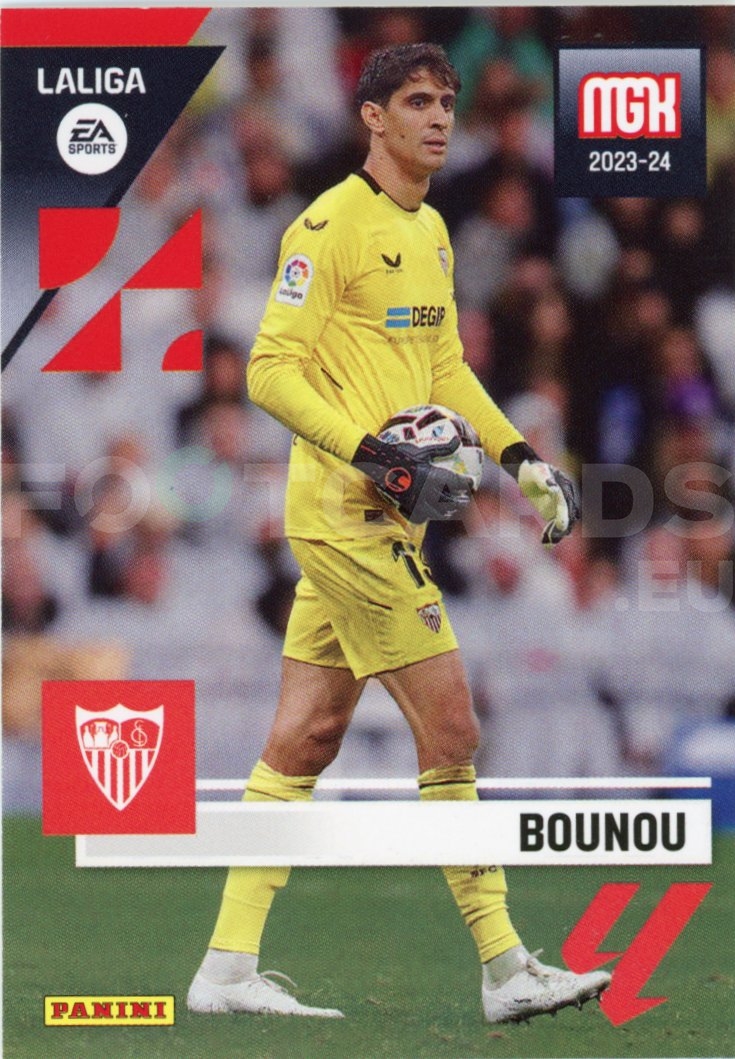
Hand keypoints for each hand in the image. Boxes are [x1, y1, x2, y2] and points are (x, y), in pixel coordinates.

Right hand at [352, 434, 473, 522]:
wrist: (380, 465)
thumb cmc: (401, 454)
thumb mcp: (423, 450)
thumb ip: (443, 448)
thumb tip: (458, 441)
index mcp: (436, 477)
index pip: (458, 483)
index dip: (466, 484)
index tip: (471, 483)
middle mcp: (430, 492)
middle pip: (452, 501)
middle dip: (460, 501)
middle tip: (466, 500)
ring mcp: (419, 502)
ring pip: (439, 512)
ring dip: (448, 512)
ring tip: (452, 511)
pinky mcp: (409, 507)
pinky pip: (422, 517)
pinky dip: (428, 517)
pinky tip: (430, 514)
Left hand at [517, 459, 580, 544]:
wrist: (528, 473)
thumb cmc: (532, 471)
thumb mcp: (537, 473)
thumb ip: (545, 480)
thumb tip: (554, 489)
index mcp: (565, 486)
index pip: (566, 502)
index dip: (564, 514)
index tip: (562, 525)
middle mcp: (567, 498)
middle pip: (568, 515)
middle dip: (562, 527)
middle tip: (552, 538)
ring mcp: (561, 506)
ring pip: (564, 523)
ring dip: (558, 534)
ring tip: (548, 544)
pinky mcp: (553, 513)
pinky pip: (555, 526)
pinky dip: (552, 535)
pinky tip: (546, 545)